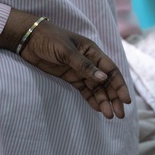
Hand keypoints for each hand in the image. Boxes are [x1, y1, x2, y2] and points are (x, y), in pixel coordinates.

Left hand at [0, 10, 131, 118]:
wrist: (29, 39)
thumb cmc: (50, 39)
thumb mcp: (67, 51)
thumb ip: (84, 66)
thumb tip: (103, 79)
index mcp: (92, 52)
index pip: (111, 71)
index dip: (120, 85)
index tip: (126, 100)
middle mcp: (90, 62)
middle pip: (106, 82)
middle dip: (114, 97)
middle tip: (120, 114)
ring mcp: (79, 70)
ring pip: (96, 88)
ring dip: (104, 101)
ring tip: (110, 116)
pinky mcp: (70, 77)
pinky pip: (84, 90)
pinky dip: (91, 99)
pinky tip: (97, 109)